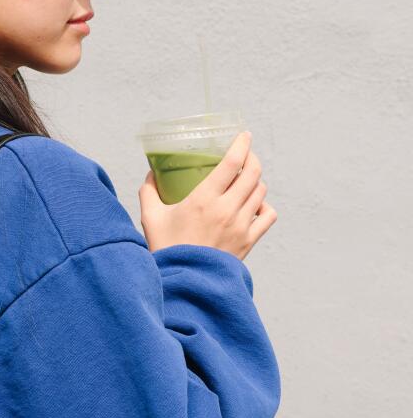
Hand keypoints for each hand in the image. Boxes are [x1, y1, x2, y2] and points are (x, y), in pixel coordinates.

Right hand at [139, 131, 277, 259]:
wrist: (183, 282)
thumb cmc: (166, 249)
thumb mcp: (151, 218)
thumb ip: (149, 192)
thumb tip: (151, 175)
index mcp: (203, 200)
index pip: (232, 163)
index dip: (241, 145)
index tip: (244, 135)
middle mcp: (226, 210)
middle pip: (253, 174)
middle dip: (252, 158)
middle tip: (246, 154)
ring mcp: (240, 227)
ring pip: (260, 192)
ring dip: (256, 181)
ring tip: (247, 180)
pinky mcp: (248, 242)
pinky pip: (267, 217)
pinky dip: (264, 206)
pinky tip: (254, 206)